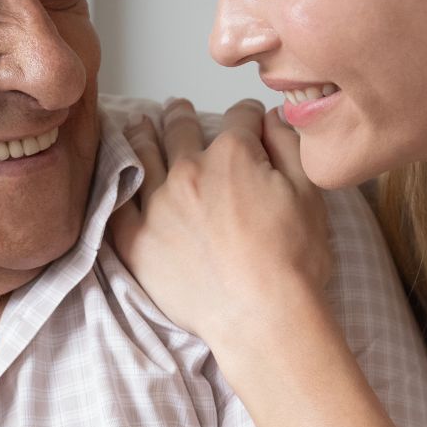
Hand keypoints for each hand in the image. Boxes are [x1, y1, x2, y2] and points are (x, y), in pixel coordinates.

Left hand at [109, 98, 333, 347]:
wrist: (262, 317)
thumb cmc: (293, 263)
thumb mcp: (310, 194)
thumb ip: (289, 146)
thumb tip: (274, 118)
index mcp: (233, 155)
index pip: (240, 119)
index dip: (249, 117)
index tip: (249, 120)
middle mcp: (189, 171)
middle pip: (181, 130)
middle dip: (181, 115)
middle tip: (176, 108)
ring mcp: (157, 205)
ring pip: (143, 156)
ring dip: (142, 134)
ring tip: (139, 124)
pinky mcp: (136, 240)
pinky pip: (117, 203)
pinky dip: (117, 182)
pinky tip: (117, 174)